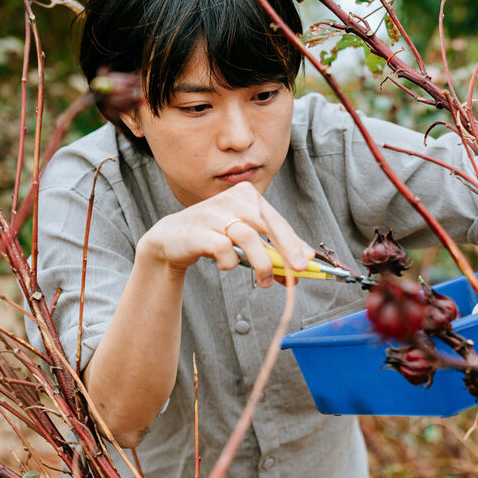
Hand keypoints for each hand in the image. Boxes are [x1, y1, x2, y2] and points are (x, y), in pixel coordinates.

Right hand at [137, 181, 313, 286]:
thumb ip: (270, 249)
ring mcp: (213, 213)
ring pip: (248, 237)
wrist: (171, 239)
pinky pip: (224, 249)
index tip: (307, 262)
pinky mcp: (199, 231)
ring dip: (262, 264)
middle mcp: (231, 199)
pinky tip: (227, 266)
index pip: (276, 219)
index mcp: (246, 195)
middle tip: (297, 270)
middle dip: (286, 248)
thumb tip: (301, 267)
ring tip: (265, 281)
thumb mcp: (244, 239)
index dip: (294, 242)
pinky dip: (230, 263)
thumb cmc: (213, 237)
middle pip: (267, 222)